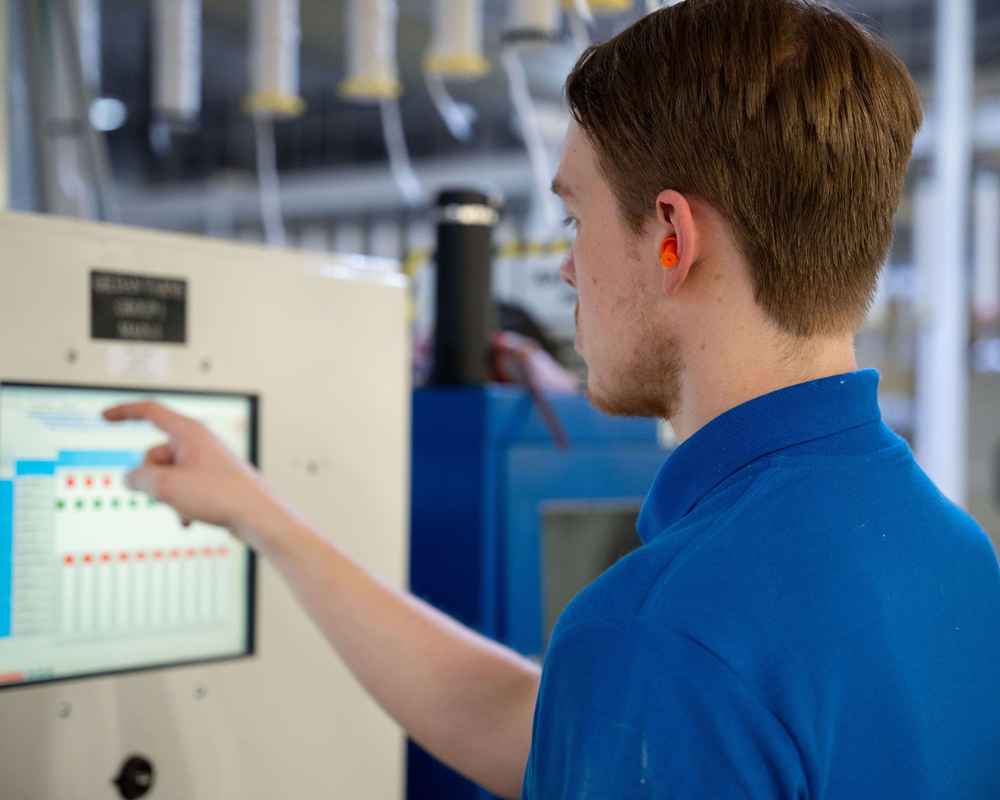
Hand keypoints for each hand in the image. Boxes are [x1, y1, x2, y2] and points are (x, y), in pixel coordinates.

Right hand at [102, 401, 284, 549]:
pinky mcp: (211, 480)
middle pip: (153, 454)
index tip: (104, 417)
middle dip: (151, 478)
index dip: (124, 412)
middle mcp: (199, 442)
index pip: (150, 411)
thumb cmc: (221, 495)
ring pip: (166, 477)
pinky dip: (180, 505)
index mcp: (189, 431)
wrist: (257, 516)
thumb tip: (131, 479)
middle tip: (169, 494)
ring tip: (187, 509)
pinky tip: (191, 520)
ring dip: (167, 496)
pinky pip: (181, 490)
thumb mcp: (165, 486)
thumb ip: (137, 478)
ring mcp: (206, 461)